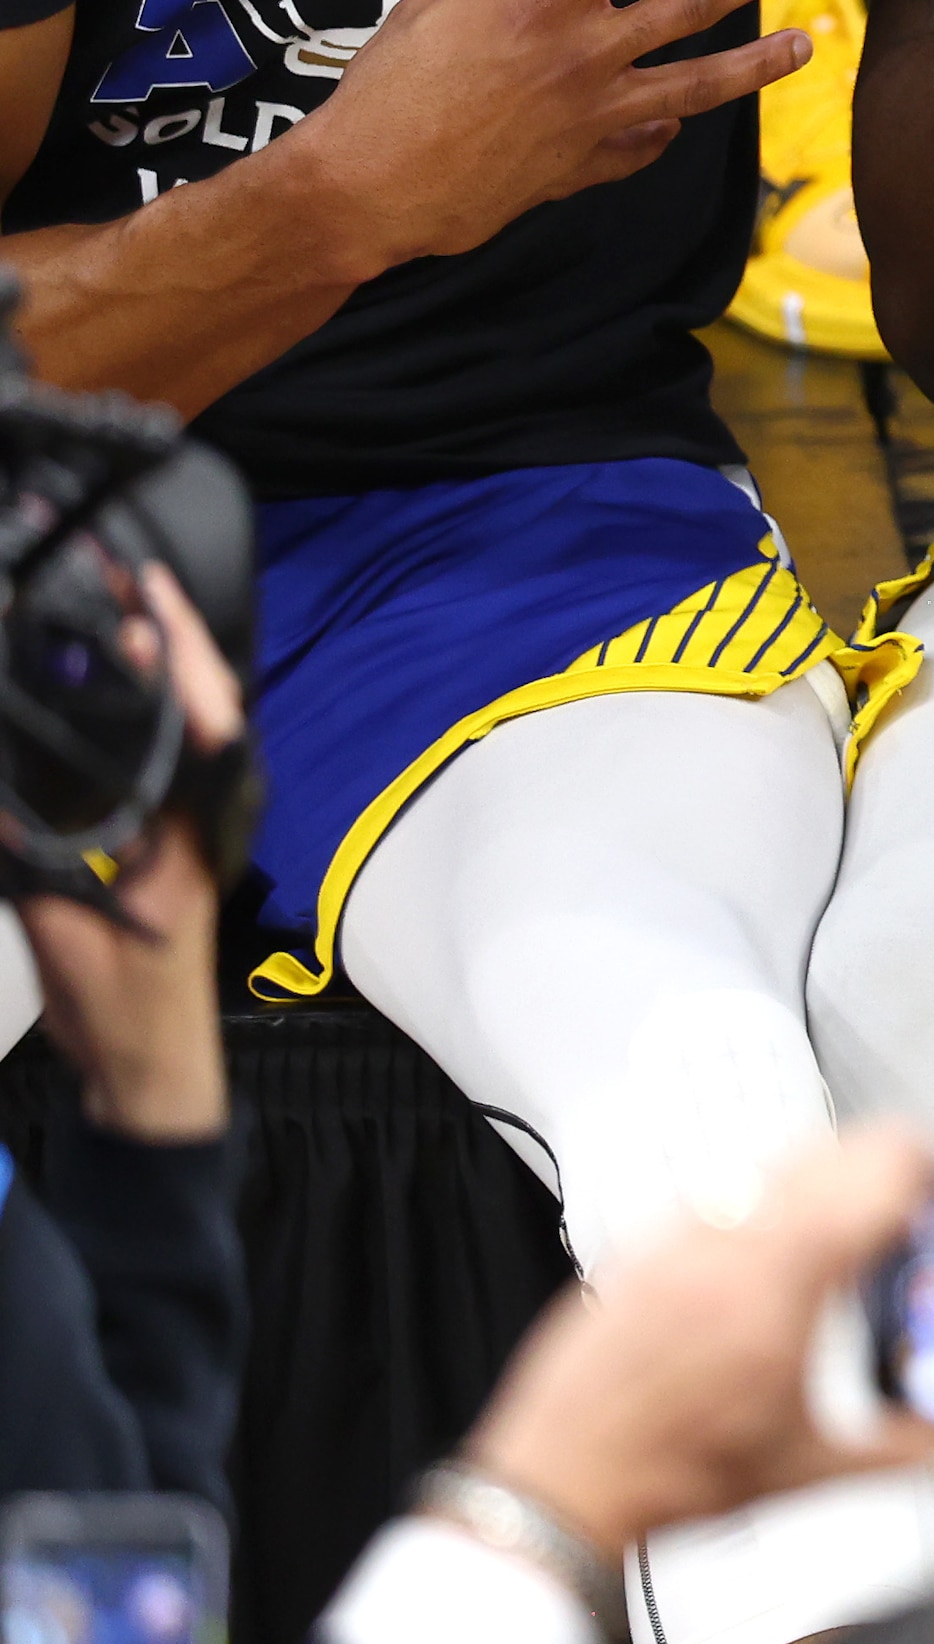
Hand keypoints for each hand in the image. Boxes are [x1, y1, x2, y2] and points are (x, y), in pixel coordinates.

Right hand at [13, 569, 238, 1142]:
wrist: (144, 1066)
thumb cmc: (126, 1006)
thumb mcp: (72, 929)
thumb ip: (32, 861)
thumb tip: (4, 803)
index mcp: (194, 824)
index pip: (203, 715)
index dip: (180, 650)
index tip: (151, 591)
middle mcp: (195, 814)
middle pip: (191, 708)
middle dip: (161, 640)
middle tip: (121, 577)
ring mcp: (175, 827)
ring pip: (171, 731)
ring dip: (145, 672)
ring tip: (109, 610)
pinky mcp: (147, 845)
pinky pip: (142, 764)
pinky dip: (122, 721)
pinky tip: (92, 690)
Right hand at [285, 0, 816, 264]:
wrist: (366, 191)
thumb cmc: (380, 97)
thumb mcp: (424, 20)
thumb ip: (487, 9)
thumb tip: (507, 21)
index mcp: (542, 3)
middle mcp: (585, 55)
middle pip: (693, 2)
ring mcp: (595, 115)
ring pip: (699, 83)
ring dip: (756, 63)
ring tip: (803, 46)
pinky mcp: (584, 166)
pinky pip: (641, 145)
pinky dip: (657, 132)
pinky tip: (673, 125)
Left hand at [457, 1123, 933, 1560]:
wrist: (560, 1487)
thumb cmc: (668, 1479)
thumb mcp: (806, 1468)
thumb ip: (902, 1447)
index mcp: (779, 1291)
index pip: (872, 1177)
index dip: (923, 1164)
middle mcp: (727, 1248)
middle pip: (828, 1150)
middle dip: (878, 1165)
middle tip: (905, 1193)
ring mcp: (677, 1241)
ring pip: (769, 1161)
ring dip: (818, 1174)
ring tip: (838, 1215)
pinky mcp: (639, 1249)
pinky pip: (714, 1190)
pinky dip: (756, 1200)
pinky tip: (761, 1246)